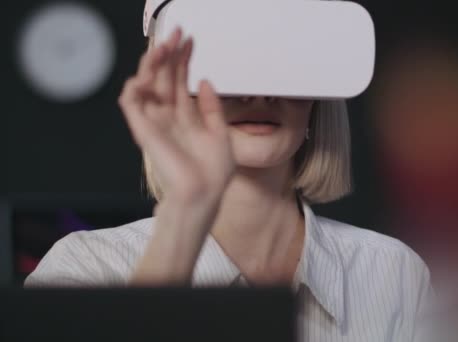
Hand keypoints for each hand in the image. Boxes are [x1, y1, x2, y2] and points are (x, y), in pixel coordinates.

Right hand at [118, 28, 234, 206]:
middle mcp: (168, 116)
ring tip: (164, 48)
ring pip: (146, 84)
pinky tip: (148, 75)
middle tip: (176, 34)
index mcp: (186, 116)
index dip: (183, 59)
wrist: (204, 194)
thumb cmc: (212, 173)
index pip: (180, 79)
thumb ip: (211, 107)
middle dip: (168, 53)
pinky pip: (131, 102)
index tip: (190, 41)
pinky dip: (135, 86)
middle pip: (163, 76)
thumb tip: (204, 81)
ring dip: (152, 63)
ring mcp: (155, 122)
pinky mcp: (144, 130)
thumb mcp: (221, 133)